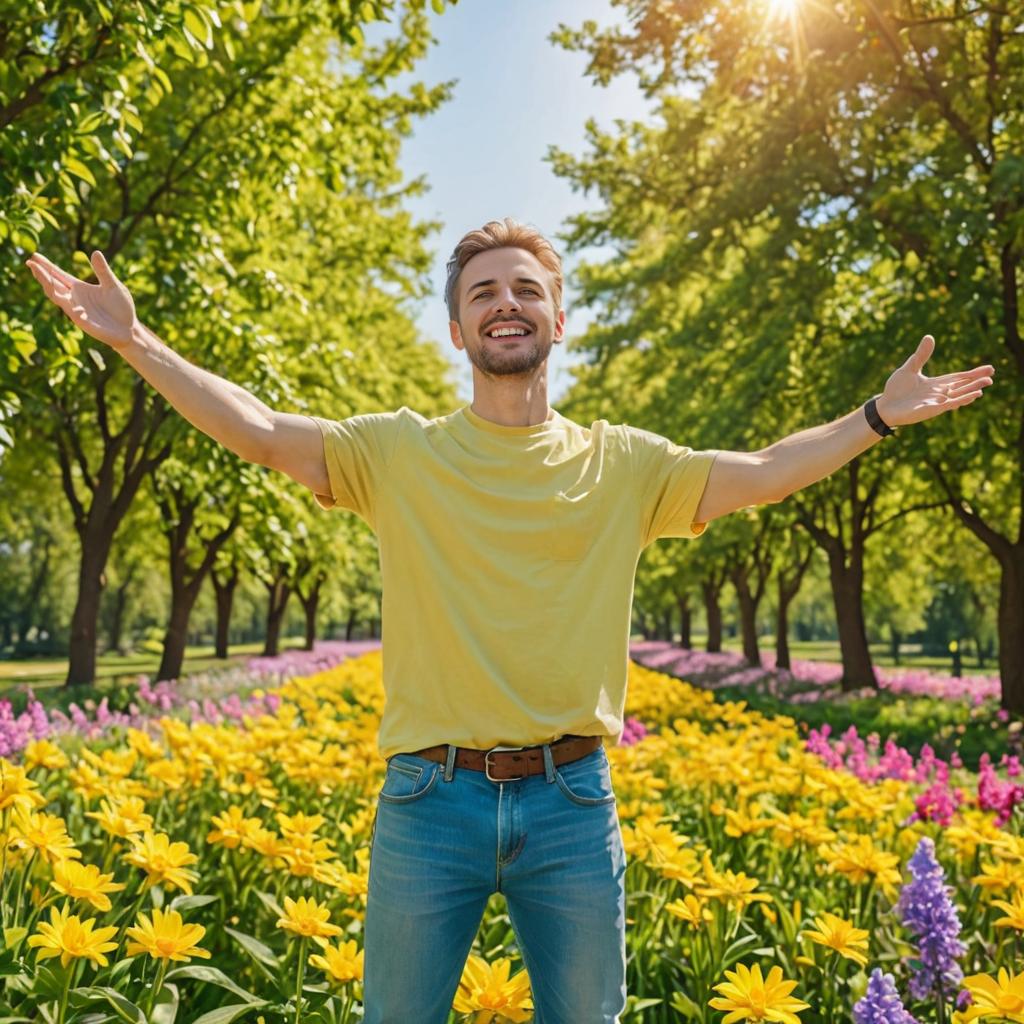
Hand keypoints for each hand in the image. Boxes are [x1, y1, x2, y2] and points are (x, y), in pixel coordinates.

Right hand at [25, 250, 137, 350]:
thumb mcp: (113, 286)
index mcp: (80, 288)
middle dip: (42, 274)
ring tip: (43, 278)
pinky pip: (78, 317)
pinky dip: (76, 312)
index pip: (59, 275)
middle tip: (31, 263)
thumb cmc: (121, 307)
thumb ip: (103, 271)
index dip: (47, 266)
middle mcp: (75, 299)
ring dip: (50, 288)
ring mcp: (78, 311)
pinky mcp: (86, 324)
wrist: (129, 329)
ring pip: (58, 299)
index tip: (34, 256)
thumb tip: (96, 252)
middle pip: (53, 285)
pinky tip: (77, 309)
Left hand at [876, 335, 994, 426]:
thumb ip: (921, 356)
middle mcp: (938, 393)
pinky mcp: (930, 410)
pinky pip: (948, 405)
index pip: (958, 377)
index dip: (972, 374)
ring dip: (970, 392)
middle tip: (991, 377)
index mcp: (935, 383)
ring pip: (957, 397)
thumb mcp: (910, 368)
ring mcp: (935, 402)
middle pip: (961, 387)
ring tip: (984, 386)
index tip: (989, 369)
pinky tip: (970, 397)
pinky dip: (960, 401)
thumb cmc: (896, 389)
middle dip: (975, 382)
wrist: (884, 406)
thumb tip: (929, 337)